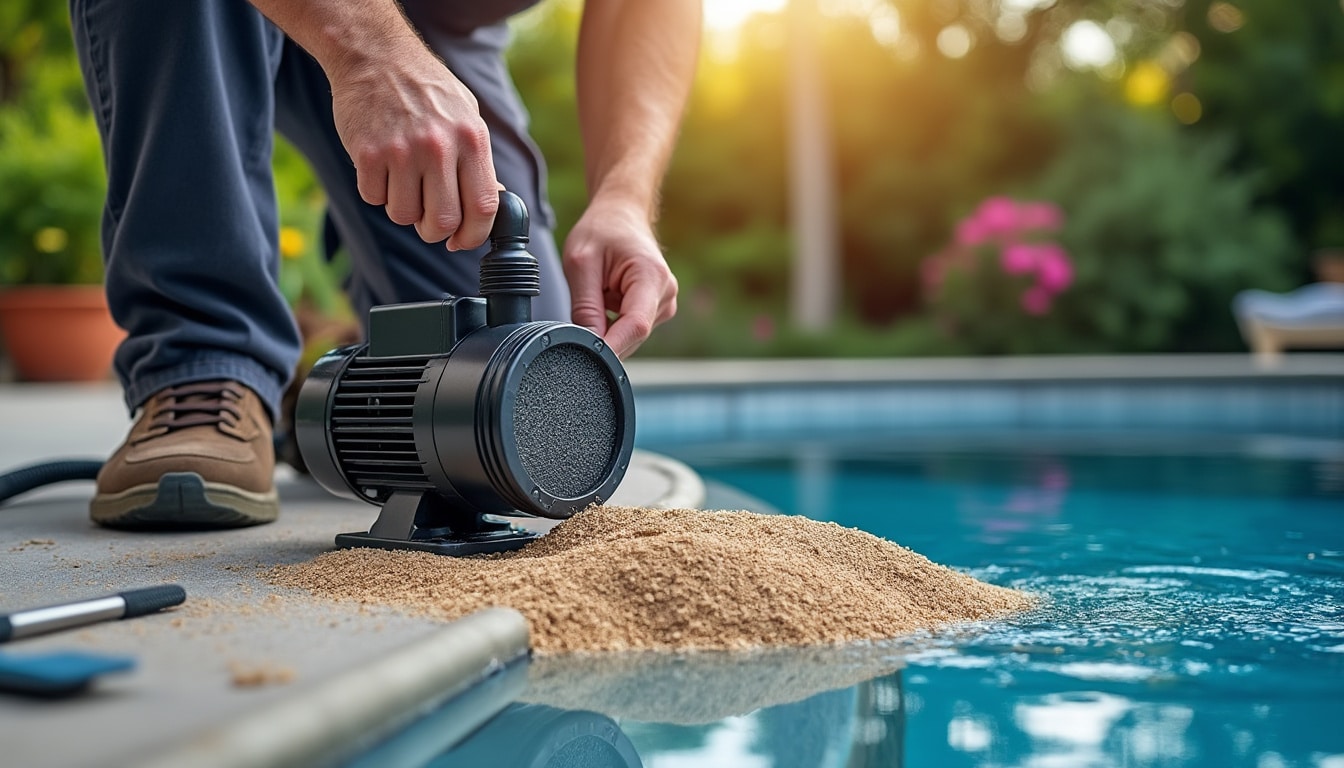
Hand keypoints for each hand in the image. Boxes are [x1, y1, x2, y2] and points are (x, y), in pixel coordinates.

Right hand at [327, 43, 497, 250]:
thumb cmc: (426, 89)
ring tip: (403, 182)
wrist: (375, 54)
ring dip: (403, 210)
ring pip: (404, 215)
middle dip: (435, 232)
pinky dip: (377, 192)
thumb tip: (496, 200)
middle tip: (428, 221)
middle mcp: (439, 147)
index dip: (474, 235)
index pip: (483, 207)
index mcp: (471, 139)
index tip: (462, 241)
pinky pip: (374, 198)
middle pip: (443, 221)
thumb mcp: (467, 116)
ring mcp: (402, 150)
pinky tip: (382, 167)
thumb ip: (479, 161)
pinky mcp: (368, 153)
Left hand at [563, 199, 677, 357]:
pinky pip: (630, 329)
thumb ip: (584, 307)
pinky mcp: (657, 309)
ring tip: (599, 292)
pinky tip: (608, 297)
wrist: (621, 214)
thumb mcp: (580, 262)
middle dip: (604, 336)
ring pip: (630, 336)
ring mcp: (664, 303)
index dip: (611, 348)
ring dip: (607, 325)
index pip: (635, 327)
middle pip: (632, 336)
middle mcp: (665, 293)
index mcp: (651, 276)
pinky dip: (613, 321)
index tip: (589, 360)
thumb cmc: (602, 230)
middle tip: (580, 316)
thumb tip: (586, 344)